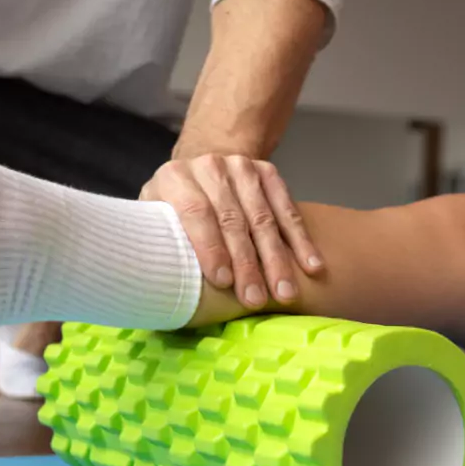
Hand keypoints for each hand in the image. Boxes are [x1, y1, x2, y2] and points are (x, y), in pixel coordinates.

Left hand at [140, 154, 323, 309]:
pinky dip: (300, 240)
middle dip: (246, 263)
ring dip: (276, 258)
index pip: (195, 212)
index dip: (209, 248)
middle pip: (232, 219)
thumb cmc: (171, 212)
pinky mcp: (266, 171)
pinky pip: (287, 209)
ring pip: (263, 217)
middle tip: (255, 298)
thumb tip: (162, 280)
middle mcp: (208, 167)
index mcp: (173, 177)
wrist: (199, 174)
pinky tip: (311, 265)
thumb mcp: (153, 220)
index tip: (222, 282)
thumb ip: (159, 240)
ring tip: (285, 292)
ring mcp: (240, 167)